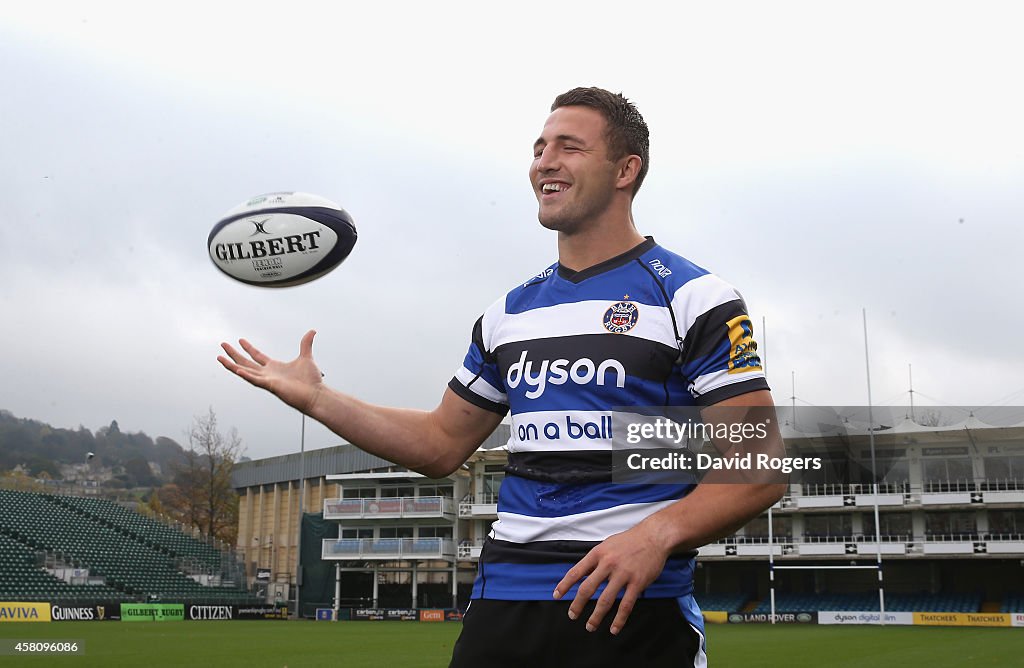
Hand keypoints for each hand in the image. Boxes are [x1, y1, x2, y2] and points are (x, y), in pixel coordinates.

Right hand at [218, 330, 324, 413]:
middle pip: (246, 362)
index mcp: (275, 367)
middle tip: (223, 345)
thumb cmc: (312, 381)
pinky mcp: (271, 386)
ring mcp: (268, 381)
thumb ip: (306, 344)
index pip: (257, 356)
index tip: (240, 340)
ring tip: (220, 358)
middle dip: (234, 354)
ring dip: (232, 365)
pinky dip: (246, 375)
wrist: (316, 395)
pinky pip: (255, 380)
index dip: (249, 348)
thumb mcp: (306, 357)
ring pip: (245, 372)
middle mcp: (268, 374)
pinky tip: (237, 370)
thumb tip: (312, 331)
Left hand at [553, 521, 669, 634]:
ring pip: (605, 600)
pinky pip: (626, 605)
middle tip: (572, 615)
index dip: (564, 585)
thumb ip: (595, 560)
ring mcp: (623, 574)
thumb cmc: (630, 540)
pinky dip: (619, 619)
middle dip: (577, 605)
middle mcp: (608, 563)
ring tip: (590, 626)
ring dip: (596, 616)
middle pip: (587, 588)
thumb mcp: (607, 544)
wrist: (654, 536)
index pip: (576, 572)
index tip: (557, 595)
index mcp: (598, 553)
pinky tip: (614, 628)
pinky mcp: (637, 582)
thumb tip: (582, 574)